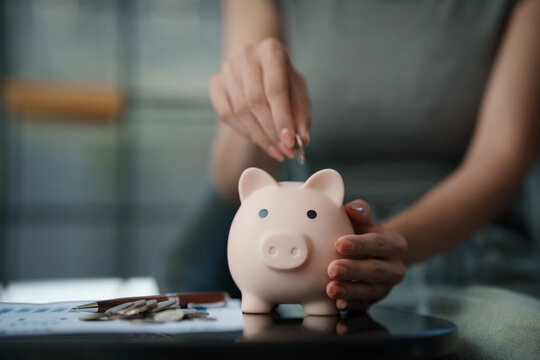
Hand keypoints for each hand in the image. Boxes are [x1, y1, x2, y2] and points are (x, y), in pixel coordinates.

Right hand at [208, 38, 310, 161]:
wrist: (258, 65)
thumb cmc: (283, 79)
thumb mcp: (298, 90)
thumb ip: (301, 113)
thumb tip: (303, 139)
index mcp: (271, 51)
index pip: (275, 90)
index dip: (282, 119)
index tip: (291, 142)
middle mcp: (246, 55)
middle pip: (255, 101)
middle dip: (271, 132)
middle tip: (284, 152)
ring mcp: (227, 68)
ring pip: (239, 110)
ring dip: (258, 136)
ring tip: (275, 150)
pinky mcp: (215, 82)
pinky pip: (225, 114)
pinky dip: (242, 131)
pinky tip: (257, 139)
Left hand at [326, 200, 406, 310]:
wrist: (375, 255)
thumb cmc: (364, 233)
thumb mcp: (364, 221)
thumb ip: (360, 212)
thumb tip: (352, 207)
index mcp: (394, 244)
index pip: (377, 243)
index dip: (359, 244)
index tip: (339, 244)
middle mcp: (395, 267)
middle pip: (375, 270)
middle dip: (353, 270)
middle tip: (332, 269)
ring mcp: (387, 286)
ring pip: (371, 291)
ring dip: (350, 291)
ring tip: (331, 289)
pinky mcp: (376, 300)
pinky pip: (366, 305)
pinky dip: (352, 306)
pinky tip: (339, 305)